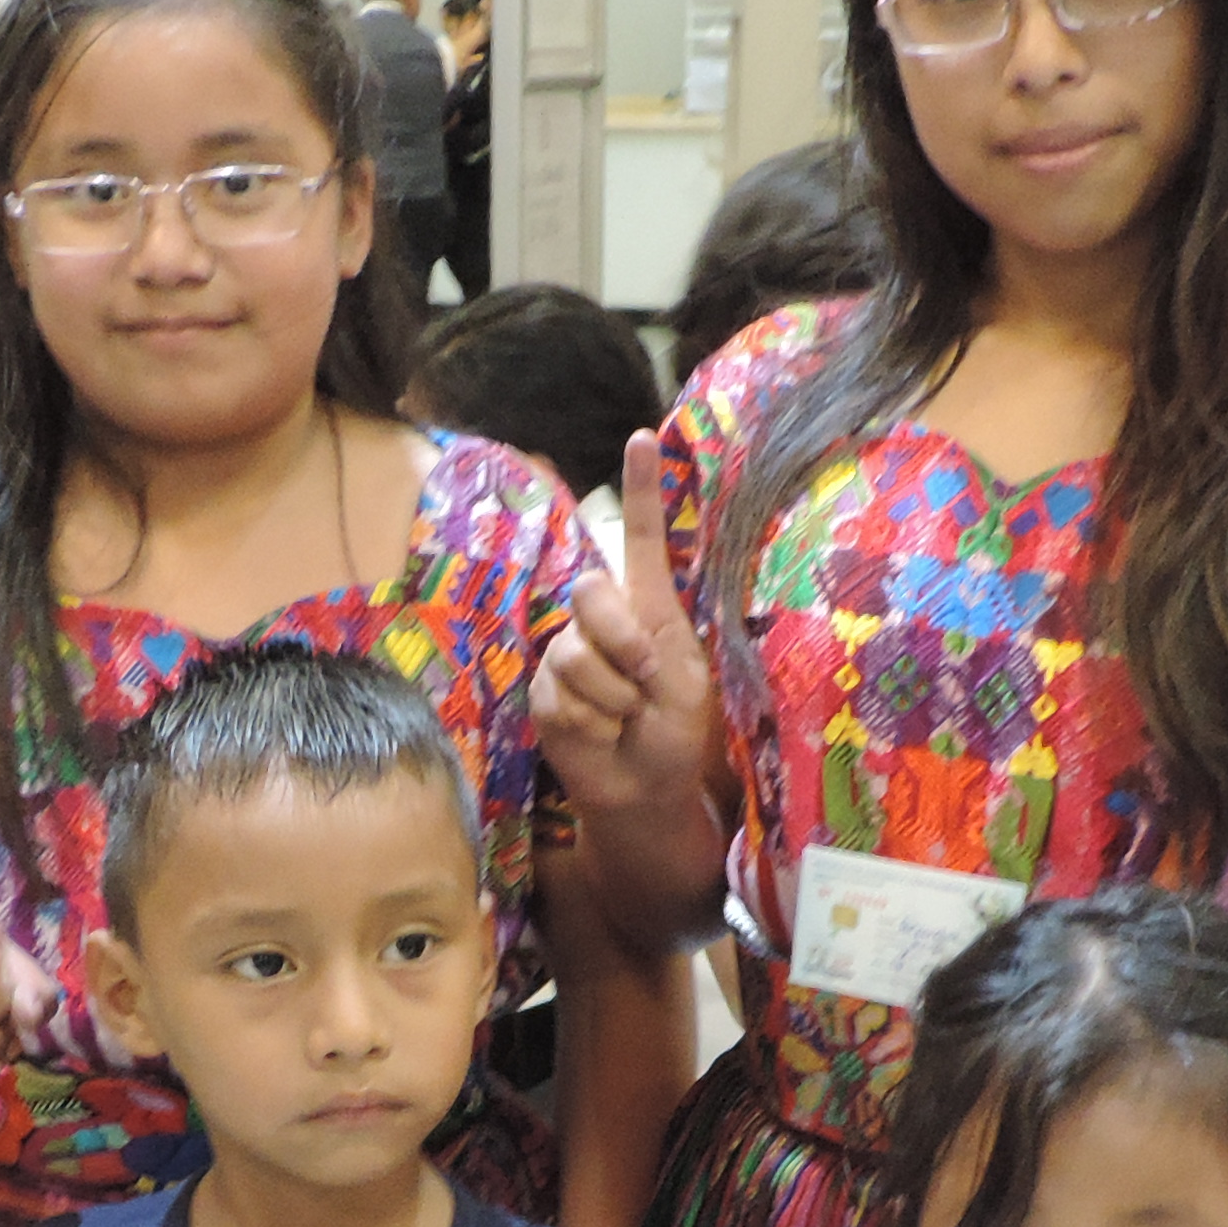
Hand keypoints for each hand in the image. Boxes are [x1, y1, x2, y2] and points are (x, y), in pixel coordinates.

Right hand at [533, 431, 716, 823]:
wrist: (644, 788)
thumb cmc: (673, 731)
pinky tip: (602, 734)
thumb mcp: (684, 684)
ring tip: (626, 718)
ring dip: (613, 696)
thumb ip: (651, 643)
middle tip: (645, 677)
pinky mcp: (543, 690)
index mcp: (646, 606)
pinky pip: (562, 696)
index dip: (640, 489)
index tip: (643, 437)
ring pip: (575, 655)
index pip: (640, 538)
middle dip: (620, 639)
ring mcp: (566, 652)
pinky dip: (593, 721)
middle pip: (591, 592)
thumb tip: (606, 621)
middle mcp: (601, 619)